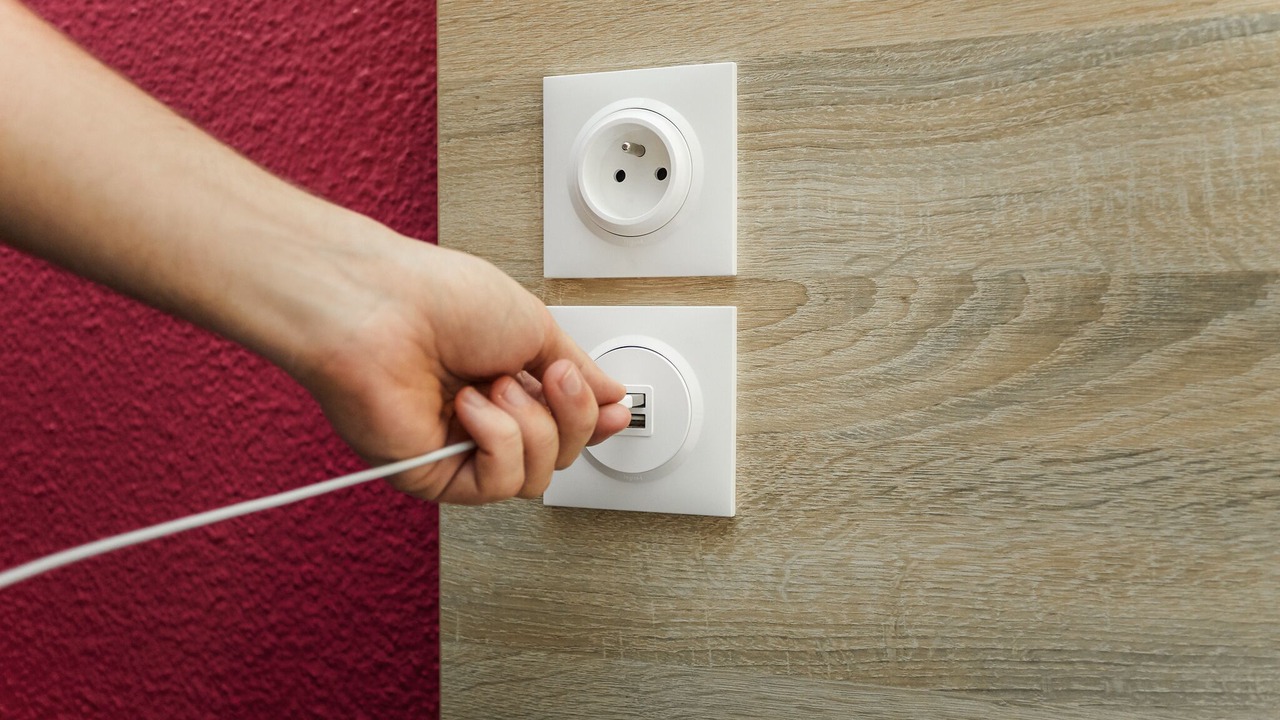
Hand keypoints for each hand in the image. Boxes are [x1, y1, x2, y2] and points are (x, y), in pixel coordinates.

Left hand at [295, 231, 629, 503]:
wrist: (379, 306)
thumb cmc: (436, 298)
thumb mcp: (533, 324)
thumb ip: (577, 370)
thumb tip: (610, 395)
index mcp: (504, 378)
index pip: (563, 423)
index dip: (592, 422)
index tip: (614, 408)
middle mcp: (483, 417)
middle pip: (560, 455)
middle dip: (569, 416)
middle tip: (550, 376)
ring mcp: (459, 448)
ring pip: (535, 478)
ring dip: (530, 426)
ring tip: (496, 385)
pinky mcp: (434, 474)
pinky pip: (497, 483)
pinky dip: (497, 441)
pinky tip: (470, 408)